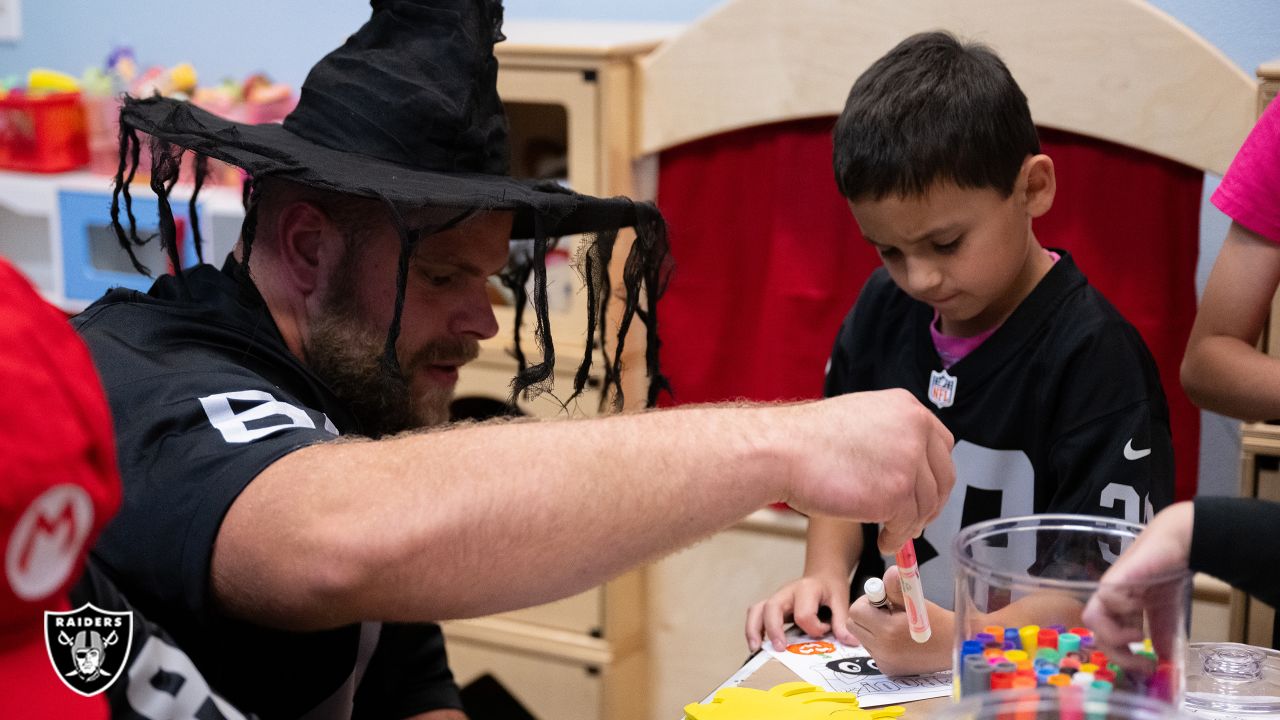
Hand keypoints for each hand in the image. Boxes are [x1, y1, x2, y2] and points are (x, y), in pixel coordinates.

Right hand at [745, 573, 857, 652]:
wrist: (823, 574)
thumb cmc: (830, 587)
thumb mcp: (841, 600)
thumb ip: (842, 622)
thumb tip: (851, 642)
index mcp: (806, 589)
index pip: (803, 614)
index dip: (815, 628)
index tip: (826, 630)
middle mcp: (787, 592)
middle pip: (772, 607)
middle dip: (774, 629)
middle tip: (780, 649)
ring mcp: (776, 598)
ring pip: (757, 610)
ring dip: (754, 629)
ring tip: (756, 649)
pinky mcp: (771, 605)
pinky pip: (756, 614)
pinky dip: (753, 629)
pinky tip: (756, 645)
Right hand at [777, 389, 954, 553]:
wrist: (783, 451)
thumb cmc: (808, 439)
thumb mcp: (861, 418)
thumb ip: (891, 434)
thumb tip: (907, 464)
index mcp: (907, 408)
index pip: (943, 444)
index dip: (935, 472)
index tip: (926, 489)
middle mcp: (915, 430)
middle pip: (943, 476)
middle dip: (931, 503)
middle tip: (915, 519)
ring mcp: (909, 462)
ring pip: (926, 504)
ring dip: (911, 524)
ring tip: (892, 533)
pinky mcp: (897, 493)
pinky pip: (908, 524)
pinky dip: (897, 537)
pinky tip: (883, 539)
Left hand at [846, 565, 952, 674]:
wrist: (955, 648)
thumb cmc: (937, 621)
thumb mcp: (917, 600)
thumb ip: (897, 586)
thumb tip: (890, 571)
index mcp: (887, 630)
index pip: (856, 610)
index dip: (868, 601)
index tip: (884, 600)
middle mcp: (882, 650)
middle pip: (854, 624)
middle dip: (866, 614)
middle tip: (888, 610)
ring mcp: (884, 662)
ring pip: (863, 637)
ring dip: (873, 627)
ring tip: (897, 625)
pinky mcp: (888, 670)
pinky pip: (873, 650)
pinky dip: (880, 641)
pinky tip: (899, 639)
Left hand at [1082, 502, 1193, 660]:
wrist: (1178, 545)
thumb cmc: (1169, 572)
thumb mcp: (1167, 611)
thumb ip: (1162, 635)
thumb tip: (1166, 664)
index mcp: (1121, 610)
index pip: (1109, 639)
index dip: (1124, 657)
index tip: (1146, 671)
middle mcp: (1110, 602)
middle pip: (1098, 635)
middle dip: (1120, 656)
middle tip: (1144, 666)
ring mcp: (1109, 590)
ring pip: (1093, 620)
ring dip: (1114, 638)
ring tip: (1138, 639)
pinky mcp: (1114, 580)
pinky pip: (1106, 600)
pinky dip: (1122, 612)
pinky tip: (1140, 613)